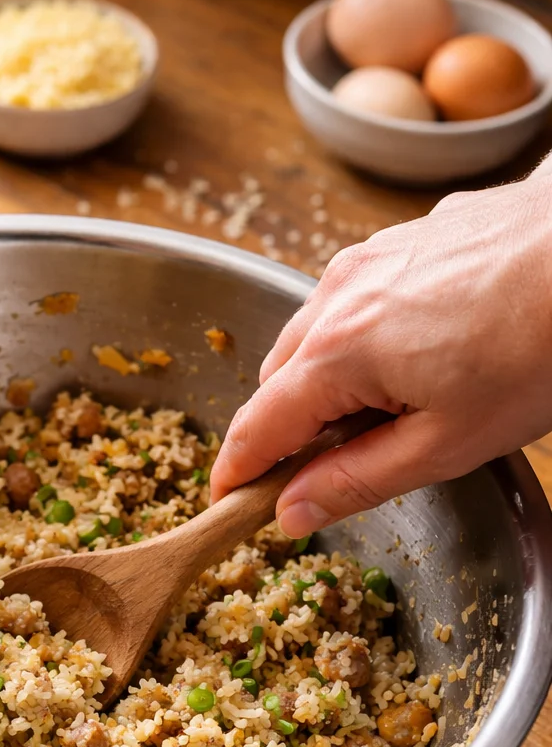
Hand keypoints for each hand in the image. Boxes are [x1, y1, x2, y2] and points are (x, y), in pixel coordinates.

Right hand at [210, 170, 551, 536]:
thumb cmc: (540, 345)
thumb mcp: (448, 444)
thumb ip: (357, 480)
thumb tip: (291, 510)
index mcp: (336, 353)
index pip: (257, 426)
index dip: (236, 471)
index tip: (226, 501)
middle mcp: (338, 294)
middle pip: (278, 377)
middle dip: (286, 426)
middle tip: (322, 470)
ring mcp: (372, 256)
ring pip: (316, 332)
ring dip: (326, 377)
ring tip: (385, 412)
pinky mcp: (409, 236)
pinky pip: (358, 296)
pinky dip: (363, 334)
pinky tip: (420, 353)